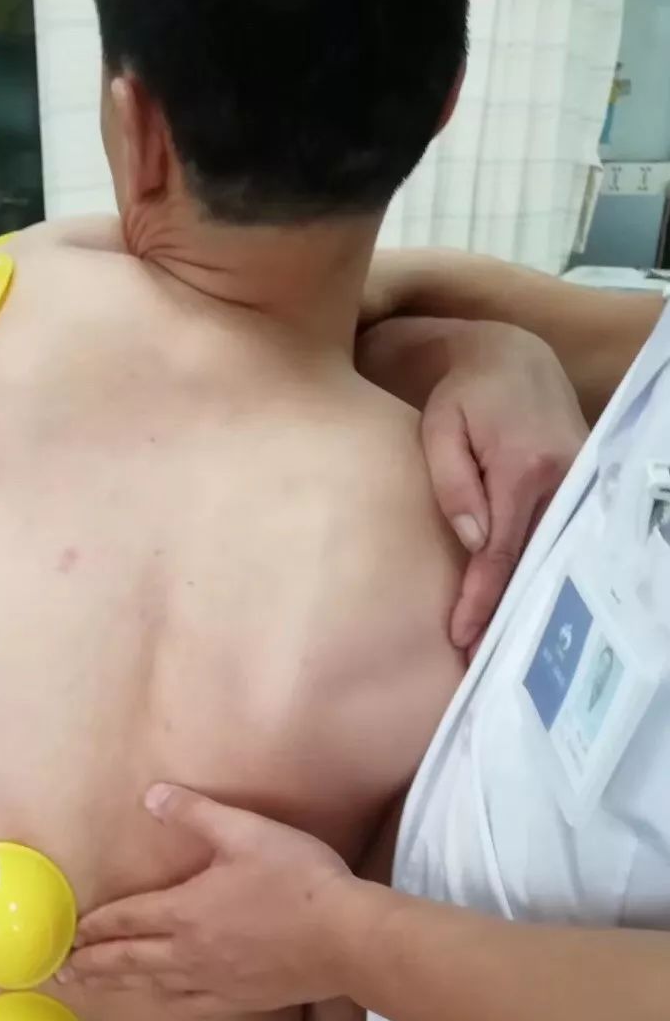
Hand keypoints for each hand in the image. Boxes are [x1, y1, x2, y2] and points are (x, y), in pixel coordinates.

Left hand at [63, 784, 364, 1015]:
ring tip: (93, 987)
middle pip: (128, 961)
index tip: (68, 934)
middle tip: (60, 972)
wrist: (346, 940)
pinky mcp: (240, 1000)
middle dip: (92, 963)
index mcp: (186, 911)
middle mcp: (189, 953)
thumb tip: (152, 796)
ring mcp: (214, 982)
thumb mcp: (247, 832)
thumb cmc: (298, 880)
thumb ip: (196, 813)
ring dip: (117, 986)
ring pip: (151, 987)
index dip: (94, 925)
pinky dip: (162, 1002)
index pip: (126, 919)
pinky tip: (159, 1001)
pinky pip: (187, 1005)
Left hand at [358, 317, 588, 655]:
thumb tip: (475, 543)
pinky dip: (541, 571)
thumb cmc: (460, 395)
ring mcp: (579, 479)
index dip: (481, 599)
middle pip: (534, 560)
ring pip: (551, 552)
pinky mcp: (581, 482)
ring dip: (528, 598)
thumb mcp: (440, 432)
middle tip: (483, 664)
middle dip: (509, 614)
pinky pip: (558, 536)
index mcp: (524, 467)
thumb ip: (454, 487)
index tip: (461, 636)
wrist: (507, 356)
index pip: (500, 551)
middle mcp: (563, 476)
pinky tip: (525, 604)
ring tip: (504, 646)